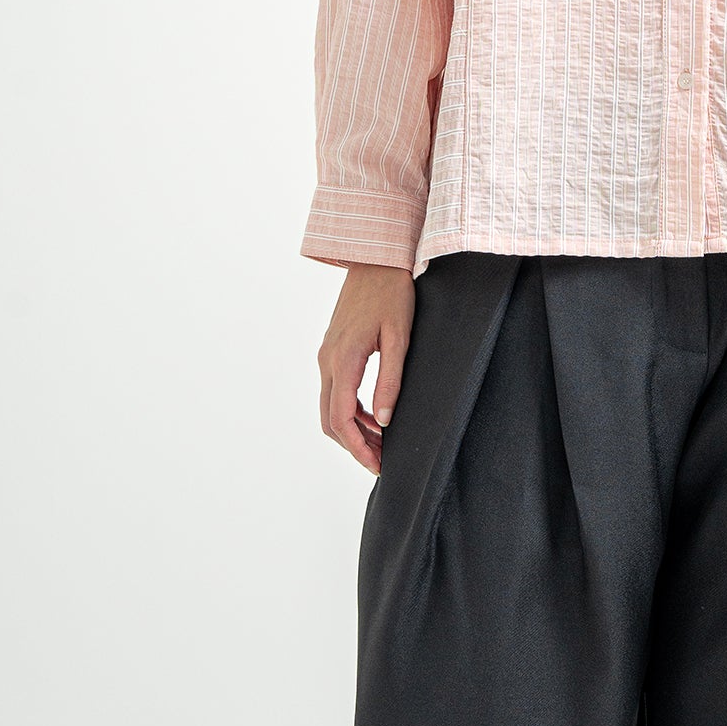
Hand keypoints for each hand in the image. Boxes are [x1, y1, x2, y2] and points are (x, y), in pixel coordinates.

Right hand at [318, 263, 414, 473]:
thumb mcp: (400, 337)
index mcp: (343, 359)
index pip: (341, 419)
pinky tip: (374, 416)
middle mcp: (328, 360)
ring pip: (329, 407)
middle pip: (329, 419)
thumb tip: (384, 421)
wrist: (376, 259)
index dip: (357, 448)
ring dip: (352, 429)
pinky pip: (334, 390)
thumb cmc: (392, 293)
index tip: (377, 465)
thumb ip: (390, 380)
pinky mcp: (333, 349)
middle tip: (381, 461)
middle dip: (353, 445)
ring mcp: (327, 355)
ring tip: (382, 442)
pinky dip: (350, 410)